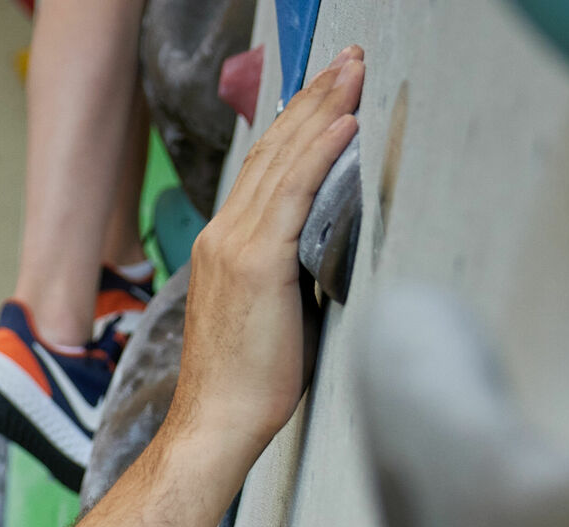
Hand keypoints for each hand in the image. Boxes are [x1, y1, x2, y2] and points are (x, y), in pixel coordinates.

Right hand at [170, 46, 364, 462]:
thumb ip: (286, 270)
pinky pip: (293, 195)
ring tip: (353, 72)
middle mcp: (223, 237)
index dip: (298, 123)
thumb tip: (325, 249)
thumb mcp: (265, 312)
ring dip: (323, 110)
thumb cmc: (243, 385)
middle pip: (274, 151)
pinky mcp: (257, 265)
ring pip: (284, 162)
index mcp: (222, 247)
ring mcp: (236, 248)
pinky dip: (320, 154)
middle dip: (314, 99)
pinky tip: (344, 124)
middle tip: (348, 60)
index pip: (265, 168)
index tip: (329, 89)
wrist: (215, 424)